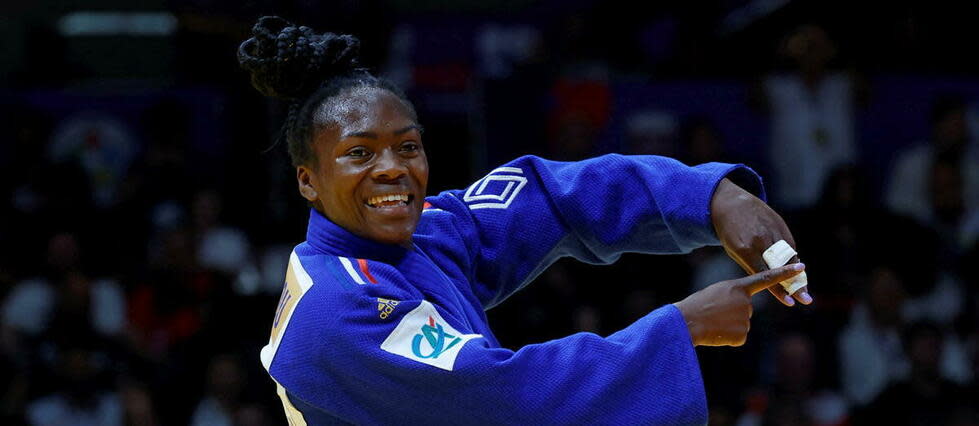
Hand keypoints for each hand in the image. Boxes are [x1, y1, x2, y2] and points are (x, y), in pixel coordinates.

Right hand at [674, 263, 804, 345]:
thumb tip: (743, 316)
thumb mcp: (717, 293)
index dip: (785, 273)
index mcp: (738, 287)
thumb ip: (734, 298)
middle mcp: (746, 302)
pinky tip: (717, 333)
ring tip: (713, 322)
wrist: (687, 322)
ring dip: (728, 325)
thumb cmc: (697, 305)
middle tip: (714, 313)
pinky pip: (738, 337)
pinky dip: (728, 337)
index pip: (767, 278)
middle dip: (732, 313)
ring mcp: (746, 319)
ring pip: (742, 324)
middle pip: (745, 309)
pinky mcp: (743, 335)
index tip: (802, 266)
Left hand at [710, 178, 811, 305]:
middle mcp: (760, 240)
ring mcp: (771, 231)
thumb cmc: (730, 233)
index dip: (778, 290)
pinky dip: (792, 257)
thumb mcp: (734, 251)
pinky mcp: (779, 224)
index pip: (764, 274)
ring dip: (797, 273)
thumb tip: (772, 283)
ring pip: (789, 256)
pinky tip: (796, 268)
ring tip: (803, 288)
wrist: (731, 203)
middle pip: (782, 268)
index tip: (790, 302)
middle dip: (795, 285)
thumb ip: (753, 266)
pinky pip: (789, 245)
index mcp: (745, 249)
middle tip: (806, 299)